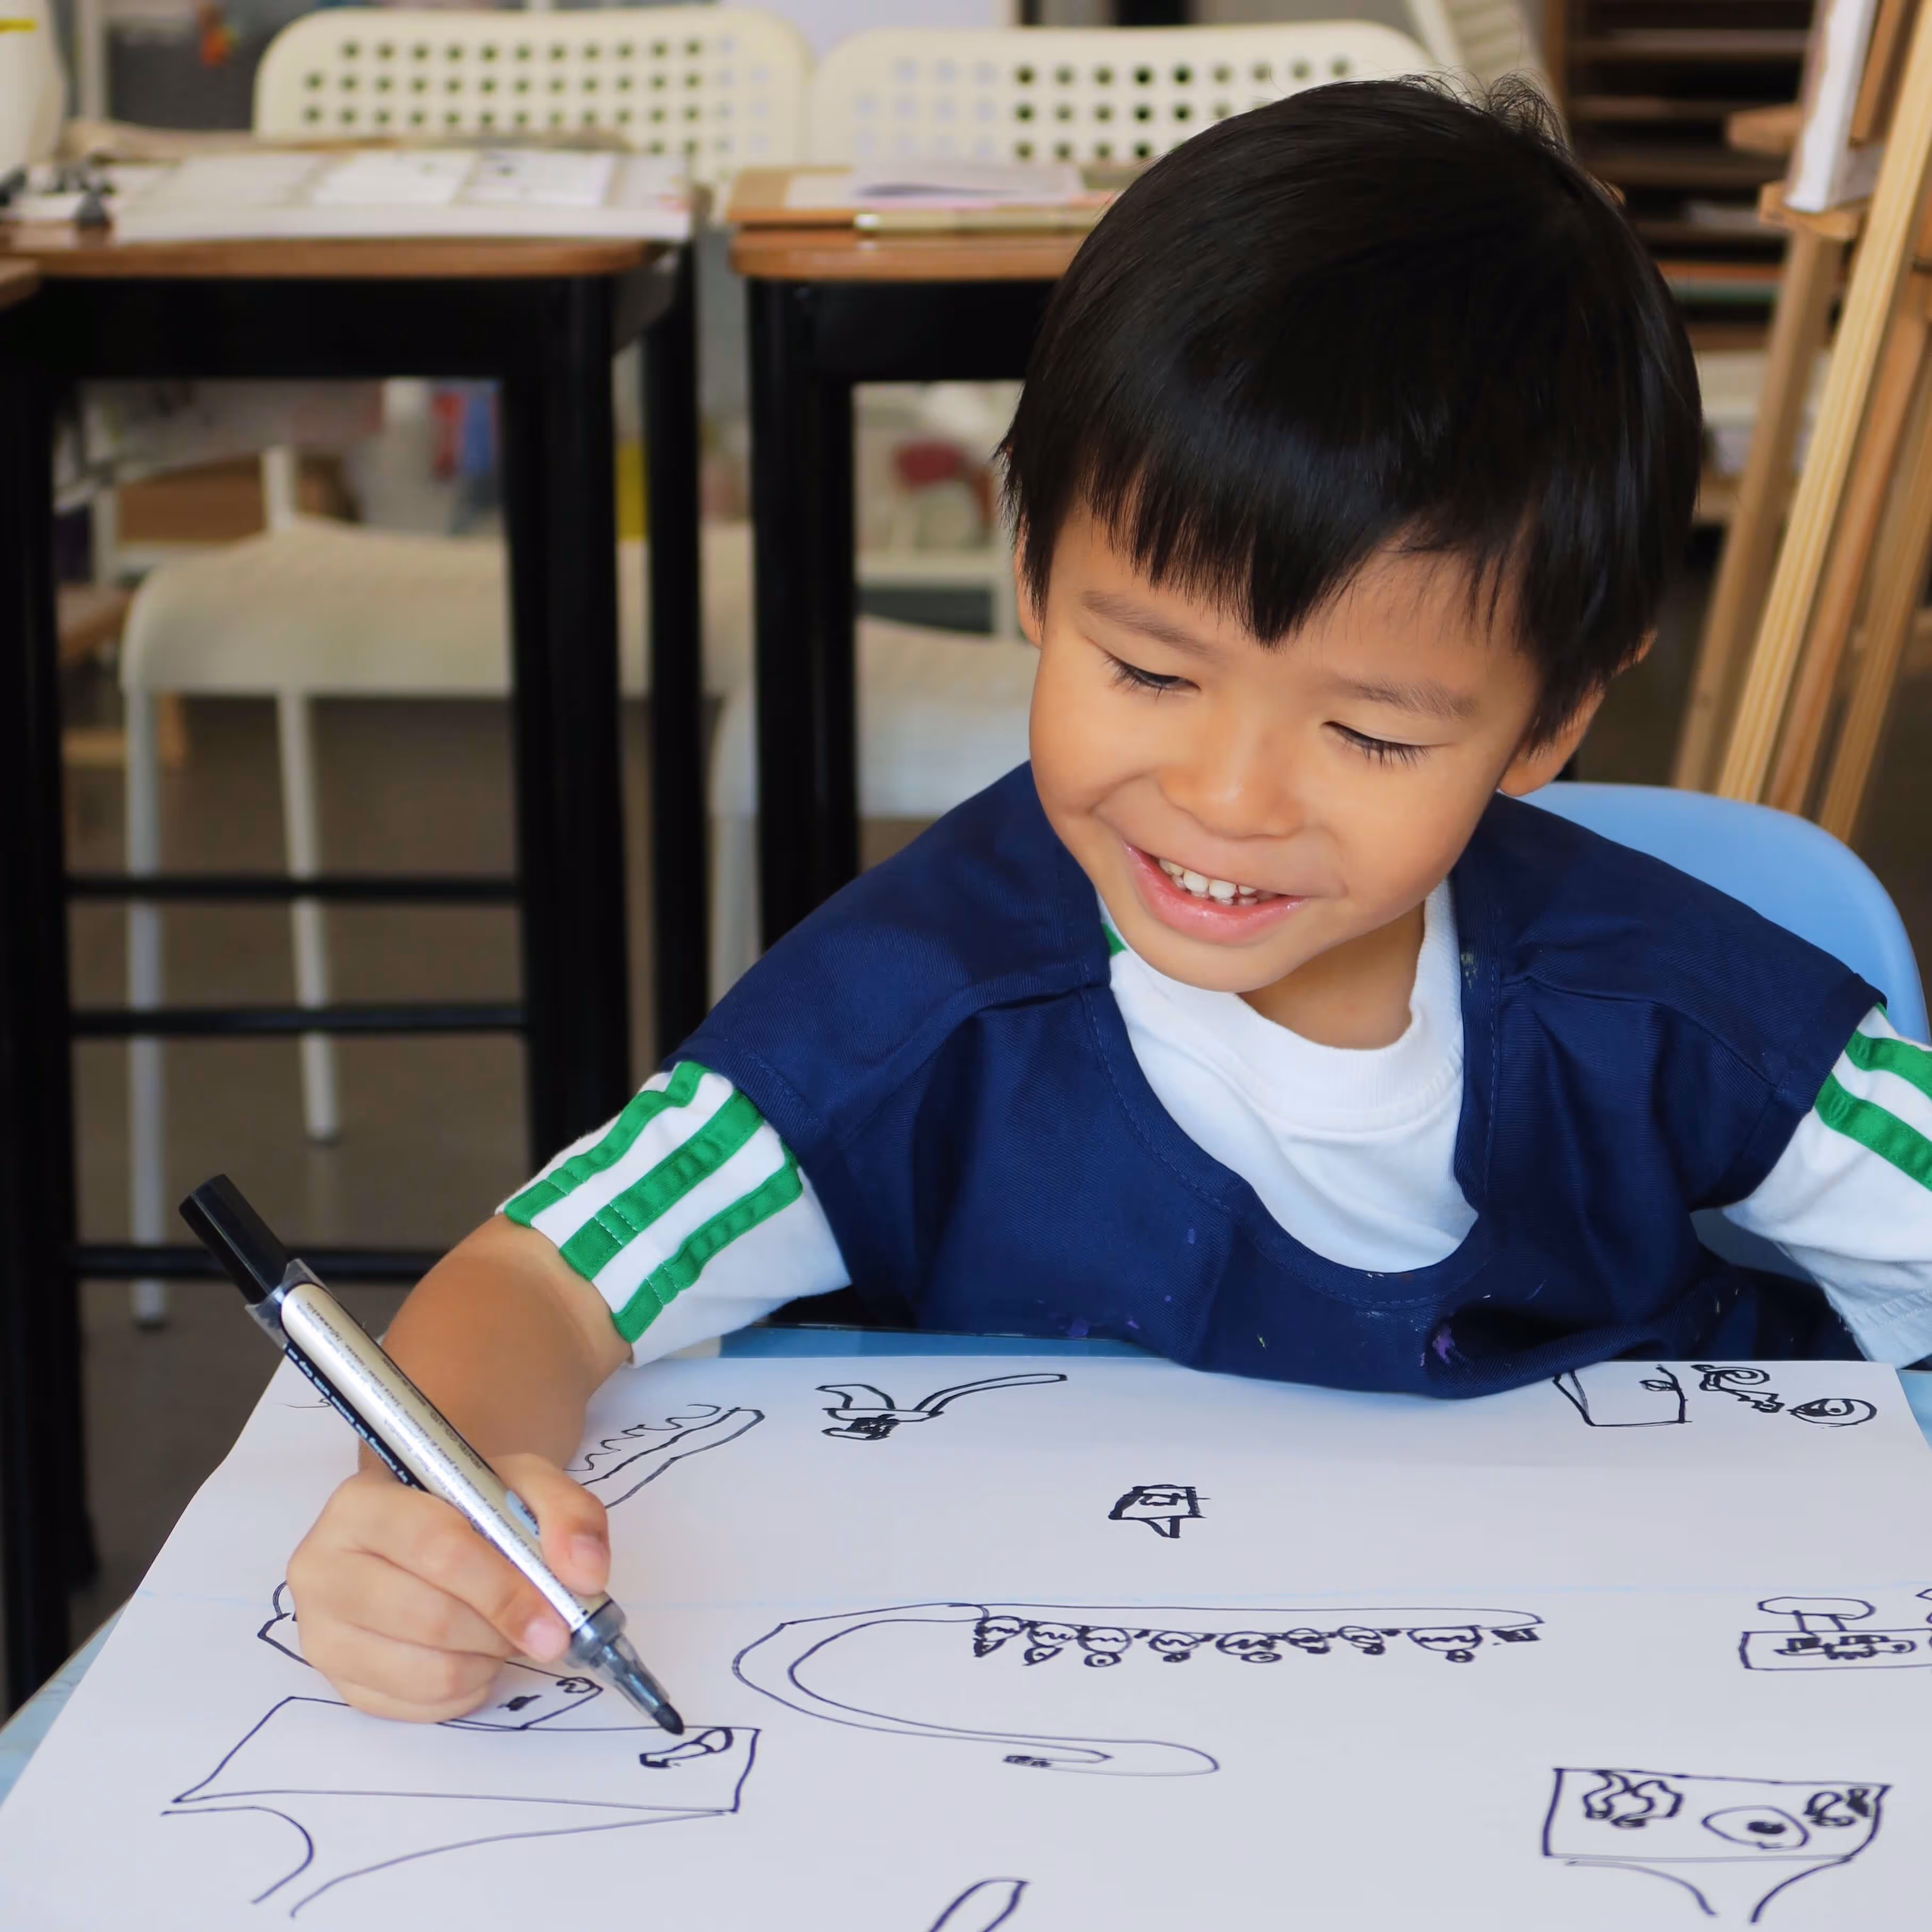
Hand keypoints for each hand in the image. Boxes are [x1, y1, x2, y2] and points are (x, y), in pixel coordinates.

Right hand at [286, 1452, 609, 1722]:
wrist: (432, 1522)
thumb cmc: (471, 1504)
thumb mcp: (526, 1483)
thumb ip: (568, 1514)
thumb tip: (585, 1573)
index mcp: (362, 1503)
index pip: (436, 1549)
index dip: (503, 1589)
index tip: (556, 1620)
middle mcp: (322, 1566)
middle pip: (430, 1616)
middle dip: (501, 1630)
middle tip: (542, 1630)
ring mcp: (321, 1631)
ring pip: (425, 1669)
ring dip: (486, 1661)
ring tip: (503, 1634)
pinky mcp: (336, 1681)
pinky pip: (414, 1707)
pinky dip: (464, 1689)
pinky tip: (477, 1655)